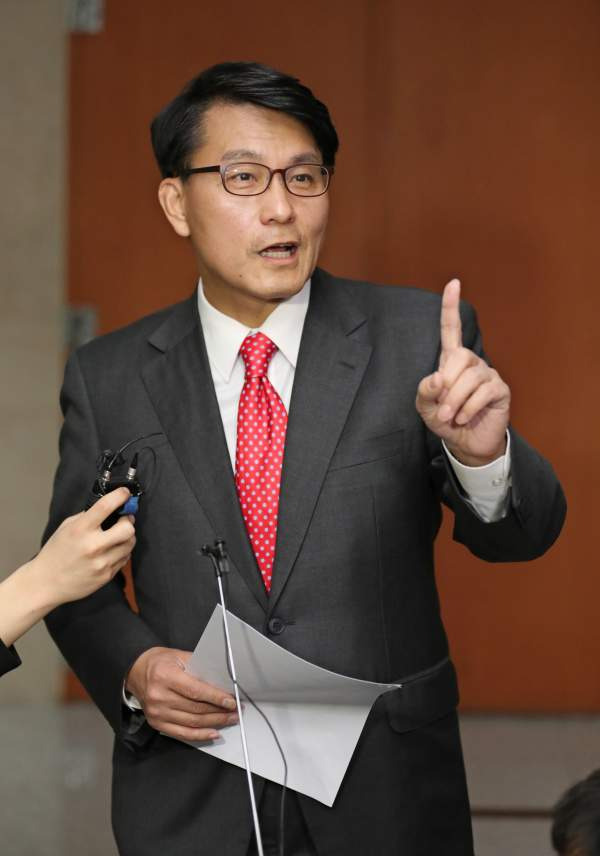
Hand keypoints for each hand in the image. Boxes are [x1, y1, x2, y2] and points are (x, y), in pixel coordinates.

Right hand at [0, 488, 135, 646]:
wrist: (46, 583)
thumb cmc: (56, 553)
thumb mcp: (66, 527)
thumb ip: (87, 517)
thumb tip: (110, 507)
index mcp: (80, 529)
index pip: (106, 506)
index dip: (120, 496)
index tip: (125, 493)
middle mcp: (93, 546)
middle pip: (127, 528)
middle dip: (128, 522)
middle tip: (123, 521)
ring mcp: (101, 563)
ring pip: (130, 543)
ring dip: (127, 537)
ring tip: (116, 537)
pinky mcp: (106, 575)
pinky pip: (125, 558)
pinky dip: (121, 552)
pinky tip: (110, 551)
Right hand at [125, 647, 237, 741]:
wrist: (135, 671)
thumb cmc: (160, 662)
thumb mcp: (179, 656)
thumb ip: (199, 667)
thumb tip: (222, 680)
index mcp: (165, 676)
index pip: (196, 691)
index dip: (216, 698)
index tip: (231, 701)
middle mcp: (159, 696)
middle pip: (196, 709)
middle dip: (220, 711)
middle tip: (236, 710)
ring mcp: (157, 713)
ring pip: (192, 722)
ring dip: (214, 723)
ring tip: (229, 719)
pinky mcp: (156, 723)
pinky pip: (182, 734)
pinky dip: (200, 735)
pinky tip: (213, 733)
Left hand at [415, 279, 509, 465]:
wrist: (466, 443)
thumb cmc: (445, 420)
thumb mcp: (425, 407)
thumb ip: (425, 391)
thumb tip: (438, 377)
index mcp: (451, 361)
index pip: (450, 329)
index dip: (451, 307)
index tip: (453, 283)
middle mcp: (471, 363)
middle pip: (460, 357)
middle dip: (447, 385)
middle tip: (442, 408)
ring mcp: (488, 374)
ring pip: (471, 378)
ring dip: (456, 401)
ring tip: (451, 417)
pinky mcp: (500, 390)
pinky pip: (484, 393)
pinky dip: (469, 408)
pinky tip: (465, 418)